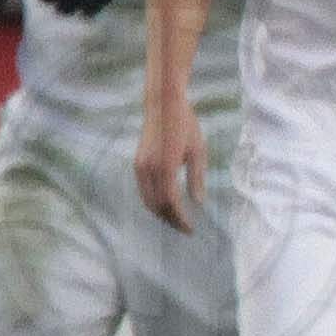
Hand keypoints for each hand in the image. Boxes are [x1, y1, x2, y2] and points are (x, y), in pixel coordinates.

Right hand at [137, 104, 206, 231]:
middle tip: (184, 228)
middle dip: (170, 219)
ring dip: (161, 212)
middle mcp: (148, 169)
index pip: (171, 202)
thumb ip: (197, 177)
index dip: (180, 218)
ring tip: (176, 219)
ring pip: (147, 200)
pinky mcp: (137, 163)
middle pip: (156, 205)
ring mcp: (140, 166)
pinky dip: (154, 201)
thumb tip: (198, 203)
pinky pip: (144, 190)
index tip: (191, 229)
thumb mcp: (198, 151)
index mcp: (165, 167)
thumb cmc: (186, 125)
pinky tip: (166, 204)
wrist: (163, 105)